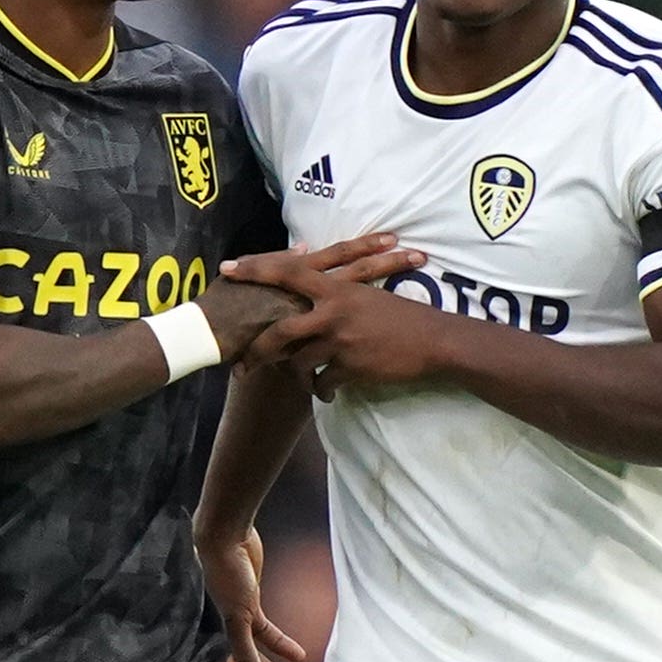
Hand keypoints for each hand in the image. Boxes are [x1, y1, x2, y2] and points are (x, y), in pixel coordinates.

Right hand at [195, 522, 311, 661]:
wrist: (224, 537)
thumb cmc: (221, 576)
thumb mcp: (236, 620)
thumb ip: (243, 656)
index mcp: (204, 645)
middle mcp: (215, 639)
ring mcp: (233, 624)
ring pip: (255, 661)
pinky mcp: (248, 607)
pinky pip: (266, 633)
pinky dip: (281, 645)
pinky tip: (299, 657)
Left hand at [245, 232, 443, 394]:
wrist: (434, 341)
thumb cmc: (401, 316)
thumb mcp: (366, 294)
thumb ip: (337, 289)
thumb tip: (315, 276)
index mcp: (337, 288)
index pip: (288, 272)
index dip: (255, 270)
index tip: (227, 269)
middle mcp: (333, 311)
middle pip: (279, 332)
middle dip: (256, 352)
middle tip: (241, 366)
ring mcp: (340, 340)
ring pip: (298, 363)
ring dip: (295, 376)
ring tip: (299, 381)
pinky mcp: (350, 367)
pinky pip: (322, 383)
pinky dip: (320, 390)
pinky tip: (324, 392)